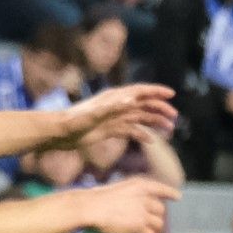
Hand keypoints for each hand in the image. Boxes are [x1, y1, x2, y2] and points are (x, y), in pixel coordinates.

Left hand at [55, 82, 176, 148]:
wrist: (58, 134)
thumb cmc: (73, 122)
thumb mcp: (93, 115)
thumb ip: (112, 107)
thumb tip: (132, 100)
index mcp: (114, 98)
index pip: (140, 91)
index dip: (156, 91)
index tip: (171, 94)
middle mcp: (116, 106)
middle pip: (144, 104)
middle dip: (160, 109)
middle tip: (174, 117)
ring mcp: (114, 118)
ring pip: (140, 117)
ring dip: (155, 122)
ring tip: (169, 129)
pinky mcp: (110, 130)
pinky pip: (130, 130)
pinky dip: (141, 134)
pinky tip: (151, 140)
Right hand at [82, 174, 179, 232]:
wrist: (90, 208)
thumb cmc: (94, 199)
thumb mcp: (115, 189)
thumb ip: (128, 196)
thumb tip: (131, 207)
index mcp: (140, 186)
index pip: (160, 189)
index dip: (170, 193)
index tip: (177, 197)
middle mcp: (145, 198)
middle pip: (160, 210)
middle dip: (157, 218)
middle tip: (153, 226)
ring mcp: (143, 213)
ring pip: (158, 225)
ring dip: (156, 232)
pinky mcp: (139, 227)